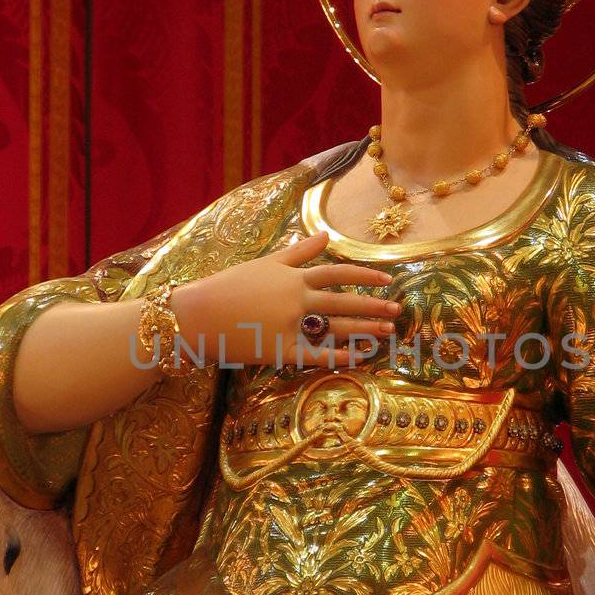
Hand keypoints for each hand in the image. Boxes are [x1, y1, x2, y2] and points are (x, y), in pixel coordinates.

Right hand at [170, 229, 399, 368]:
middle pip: (344, 302)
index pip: (338, 273)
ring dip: (364, 330)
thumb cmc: (228, 286)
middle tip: (398, 311)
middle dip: (373, 306)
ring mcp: (290, 326)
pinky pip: (316, 354)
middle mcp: (297, 300)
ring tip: (387, 332)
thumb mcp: (265, 263)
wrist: (197, 314)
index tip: (388, 280)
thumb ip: (298, 251)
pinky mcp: (280, 350)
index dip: (365, 275)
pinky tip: (360, 357)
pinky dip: (339, 356)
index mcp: (293, 277)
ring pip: (336, 328)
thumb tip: (325, 236)